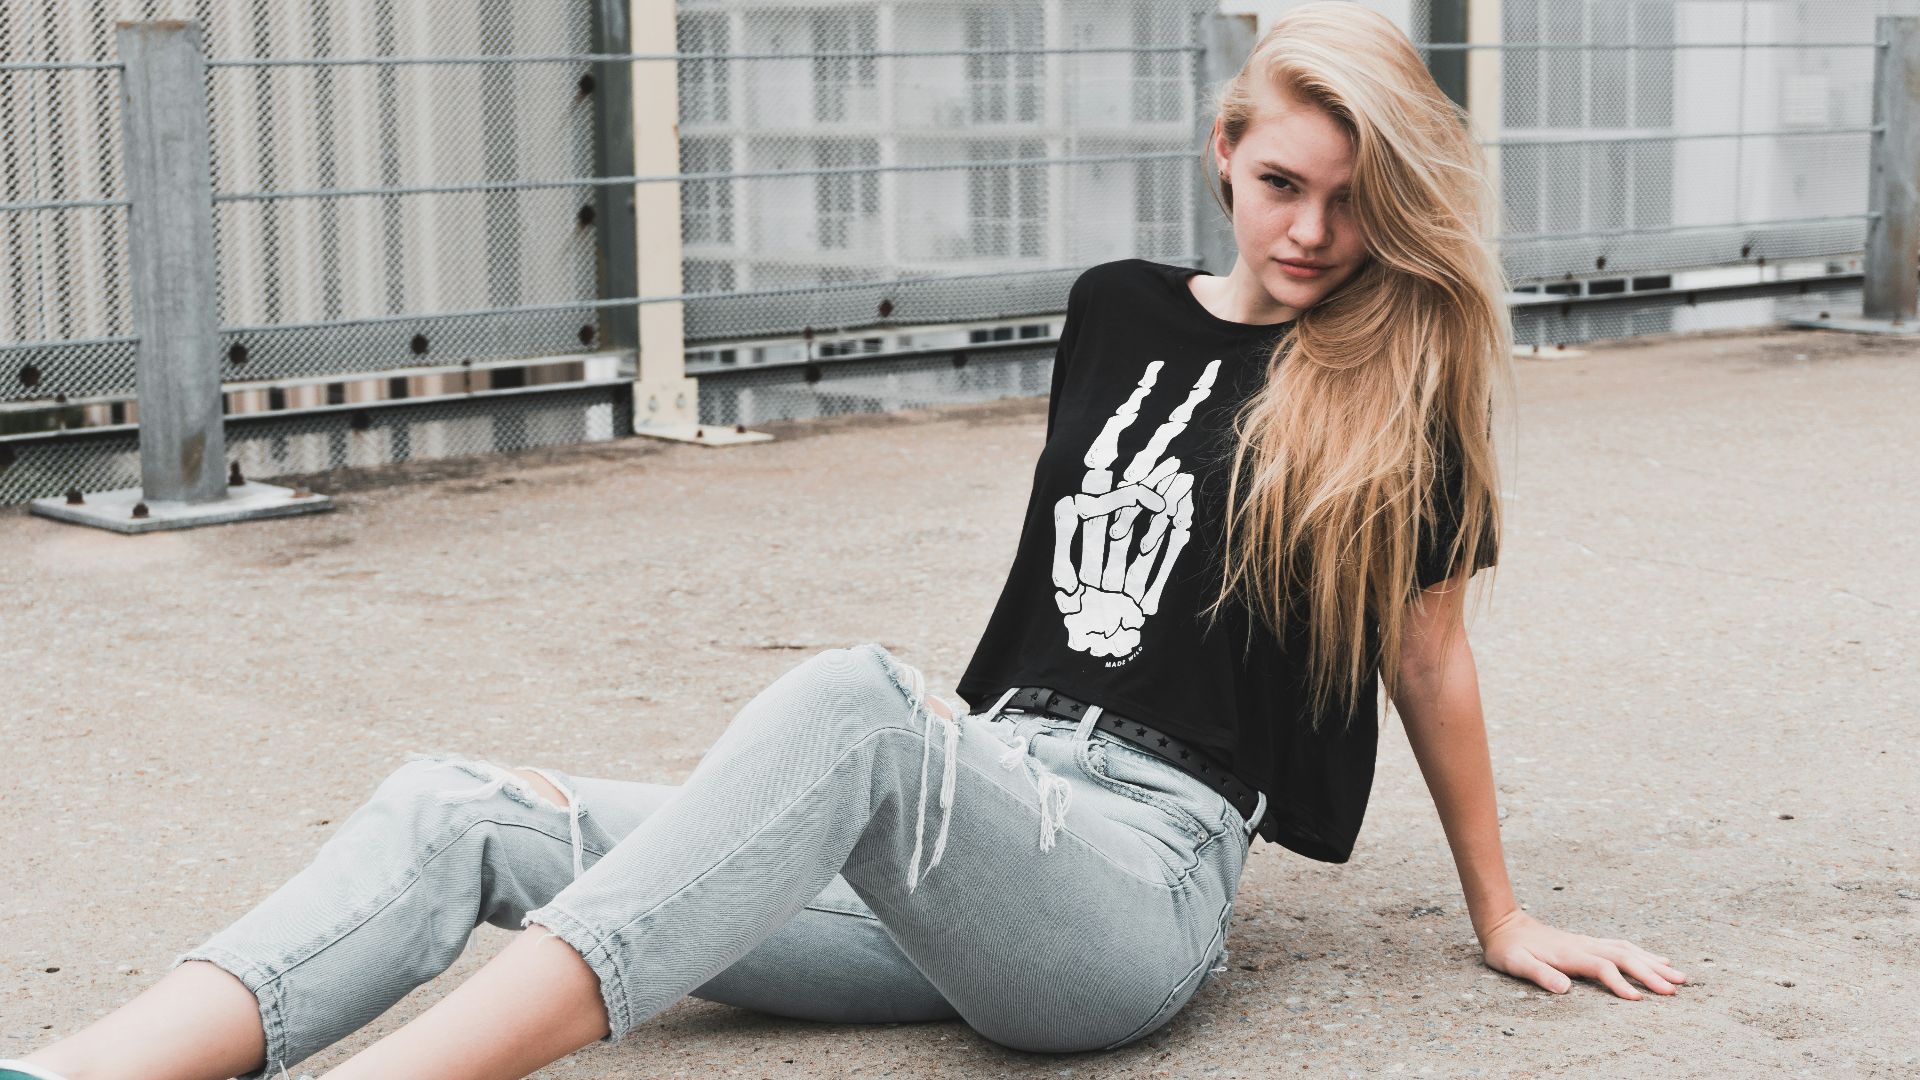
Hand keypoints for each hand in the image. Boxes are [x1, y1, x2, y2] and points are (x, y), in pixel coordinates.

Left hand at [1477, 909, 1687, 998]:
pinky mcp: (1589, 943)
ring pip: (1628, 950)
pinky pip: (1623, 946)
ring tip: (1679, 976)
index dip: (1620, 982)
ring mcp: (1589, 943)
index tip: (1638, 999)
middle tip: (1675, 989)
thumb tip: (1562, 988)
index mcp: (1569, 954)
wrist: (1504, 925)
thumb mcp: (1515, 962)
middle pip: (1624, 957)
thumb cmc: (1508, 949)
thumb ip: (1538, 974)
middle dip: (1650, 973)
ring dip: (1654, 963)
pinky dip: (1644, 953)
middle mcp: (1584, 946)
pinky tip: (1658, 960)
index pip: (1602, 967)